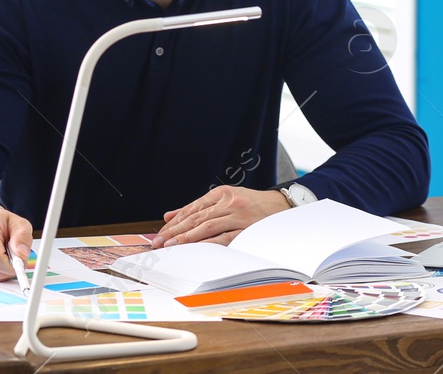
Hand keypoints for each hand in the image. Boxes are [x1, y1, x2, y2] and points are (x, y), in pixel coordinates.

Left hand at [153, 185, 289, 246]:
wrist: (283, 207)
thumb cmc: (252, 204)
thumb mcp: (226, 198)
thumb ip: (199, 207)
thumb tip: (170, 216)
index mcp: (222, 193)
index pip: (192, 208)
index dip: (175, 222)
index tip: (161, 232)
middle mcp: (229, 203)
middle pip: (196, 218)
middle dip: (175, 231)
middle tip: (159, 241)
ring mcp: (238, 216)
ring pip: (207, 227)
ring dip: (187, 238)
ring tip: (171, 246)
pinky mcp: (246, 230)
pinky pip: (223, 239)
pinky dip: (207, 244)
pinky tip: (195, 250)